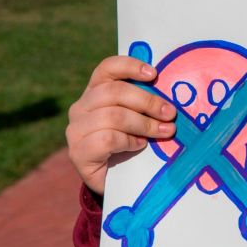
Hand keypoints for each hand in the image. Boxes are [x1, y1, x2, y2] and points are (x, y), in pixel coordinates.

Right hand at [66, 56, 176, 194]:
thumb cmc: (132, 142)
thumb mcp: (140, 117)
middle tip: (170, 113)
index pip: (107, 69)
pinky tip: (140, 145)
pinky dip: (129, 141)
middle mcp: (81, 107)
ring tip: (164, 132)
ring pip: (113, 116)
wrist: (117, 180)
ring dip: (144, 124)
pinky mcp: (78, 152)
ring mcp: (75, 130)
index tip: (154, 74)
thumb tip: (170, 94)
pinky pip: (107, 139)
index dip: (130, 66)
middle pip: (114, 92)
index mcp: (96, 91)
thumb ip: (145, 103)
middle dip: (148, 101)